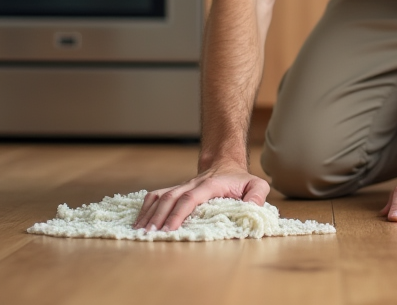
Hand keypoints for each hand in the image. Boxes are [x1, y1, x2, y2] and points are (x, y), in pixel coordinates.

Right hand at [131, 165, 269, 231]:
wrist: (226, 162)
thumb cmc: (241, 179)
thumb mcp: (257, 184)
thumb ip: (257, 196)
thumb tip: (251, 208)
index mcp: (210, 185)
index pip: (190, 198)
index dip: (178, 214)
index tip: (169, 229)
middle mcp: (193, 184)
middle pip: (171, 198)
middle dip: (159, 217)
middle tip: (149, 235)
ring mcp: (183, 186)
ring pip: (161, 196)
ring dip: (149, 213)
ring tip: (139, 231)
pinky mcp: (177, 189)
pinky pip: (157, 195)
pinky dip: (146, 207)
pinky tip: (139, 221)